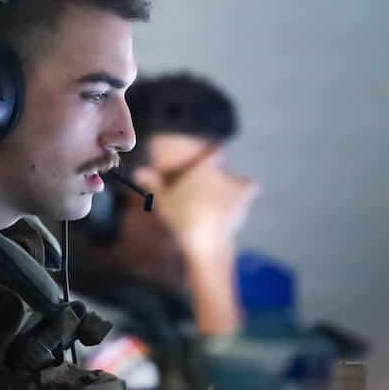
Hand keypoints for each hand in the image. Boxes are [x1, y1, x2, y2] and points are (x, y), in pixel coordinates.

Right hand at [136, 149, 259, 257]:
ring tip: (224, 196)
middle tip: (209, 187)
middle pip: (226, 169)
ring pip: (240, 180)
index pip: (217, 151)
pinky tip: (240, 203)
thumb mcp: (162, 200)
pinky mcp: (245, 204)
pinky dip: (247, 196)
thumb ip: (153, 183)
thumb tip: (138, 171)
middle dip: (220, 175)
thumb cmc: (181, 216)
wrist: (205, 238)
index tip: (210, 157)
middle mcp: (223, 174)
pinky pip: (250, 192)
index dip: (214, 153)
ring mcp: (236, 189)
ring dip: (236, 185)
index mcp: (204, 169)